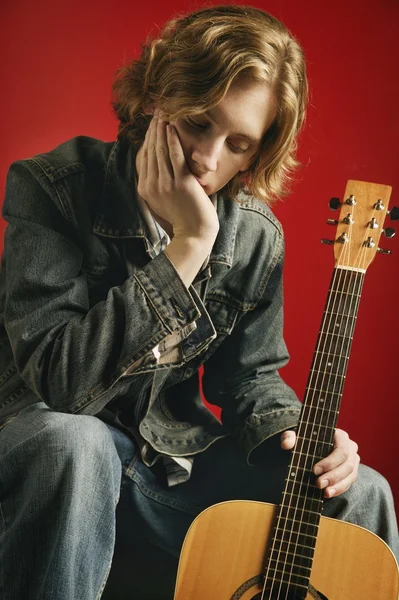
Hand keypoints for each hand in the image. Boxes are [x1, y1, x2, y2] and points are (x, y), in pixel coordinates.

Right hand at [137, 111, 218, 242]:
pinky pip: (174, 156)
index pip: (144, 156)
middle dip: (153, 127)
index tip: (152, 122)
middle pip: (150, 150)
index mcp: (144, 189)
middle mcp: (151, 185)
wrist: (194, 234)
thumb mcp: (160, 200)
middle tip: (157, 109)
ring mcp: (165, 184)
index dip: (147, 136)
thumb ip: (155, 183)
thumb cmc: (181, 218)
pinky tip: (172, 126)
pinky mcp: (180, 183)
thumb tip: (155, 164)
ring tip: (164, 112)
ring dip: (161, 128)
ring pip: (161, 150)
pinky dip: (172, 139)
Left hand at [280, 428, 359, 497]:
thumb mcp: (296, 437)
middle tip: (318, 484)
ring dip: (338, 486)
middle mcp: (350, 447)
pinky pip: (349, 483)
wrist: (311, 447)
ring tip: (325, 493)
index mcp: (340, 436)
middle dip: (333, 476)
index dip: (330, 462)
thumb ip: (290, 437)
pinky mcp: (351, 472)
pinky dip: (339, 489)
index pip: (341, 450)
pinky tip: (328, 494)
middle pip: (347, 465)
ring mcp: (352, 460)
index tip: (314, 470)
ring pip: (350, 475)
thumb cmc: (305, 440)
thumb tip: (286, 444)